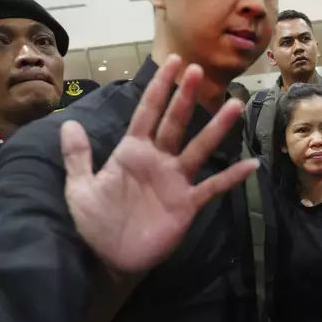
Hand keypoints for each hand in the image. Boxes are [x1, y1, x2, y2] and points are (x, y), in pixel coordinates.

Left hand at [61, 54, 257, 274]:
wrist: (109, 259)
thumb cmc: (95, 223)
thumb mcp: (79, 189)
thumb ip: (78, 157)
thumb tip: (70, 122)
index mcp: (132, 151)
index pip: (147, 112)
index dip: (159, 88)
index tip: (173, 63)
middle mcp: (158, 160)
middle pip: (175, 123)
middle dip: (186, 97)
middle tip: (199, 71)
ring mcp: (175, 180)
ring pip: (198, 148)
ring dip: (216, 128)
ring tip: (234, 106)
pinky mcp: (187, 203)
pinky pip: (213, 187)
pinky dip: (232, 177)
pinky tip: (251, 164)